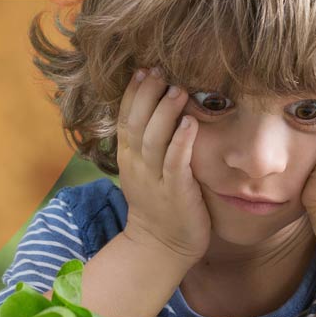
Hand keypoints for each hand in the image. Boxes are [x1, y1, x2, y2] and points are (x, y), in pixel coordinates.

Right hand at [116, 67, 210, 267]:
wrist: (161, 247)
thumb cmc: (159, 205)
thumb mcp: (145, 171)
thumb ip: (149, 143)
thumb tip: (161, 109)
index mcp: (129, 158)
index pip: (125, 118)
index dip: (133, 93)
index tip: (143, 69)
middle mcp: (137, 166)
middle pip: (136, 123)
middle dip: (147, 94)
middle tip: (159, 69)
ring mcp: (155, 180)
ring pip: (154, 139)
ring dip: (165, 112)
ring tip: (177, 89)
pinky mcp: (175, 192)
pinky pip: (175, 163)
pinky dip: (181, 142)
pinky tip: (190, 123)